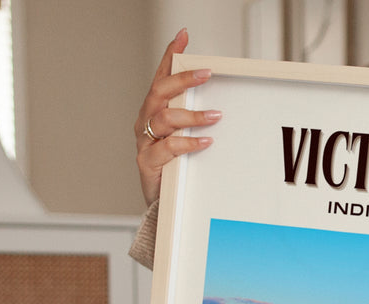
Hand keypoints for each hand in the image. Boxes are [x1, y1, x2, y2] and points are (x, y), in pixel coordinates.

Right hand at [134, 28, 221, 205]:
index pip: (161, 76)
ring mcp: (145, 141)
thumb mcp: (185, 137)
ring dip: (191, 115)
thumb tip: (223, 104)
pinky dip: (188, 143)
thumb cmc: (175, 166)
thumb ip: (196, 119)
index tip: (183, 36)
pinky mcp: (148, 162)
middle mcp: (146, 121)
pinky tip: (206, 142)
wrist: (161, 203)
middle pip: (160, 92)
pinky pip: (168, 148)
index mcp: (154, 110)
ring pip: (164, 119)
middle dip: (182, 80)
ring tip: (215, 116)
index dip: (170, 56)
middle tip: (206, 73)